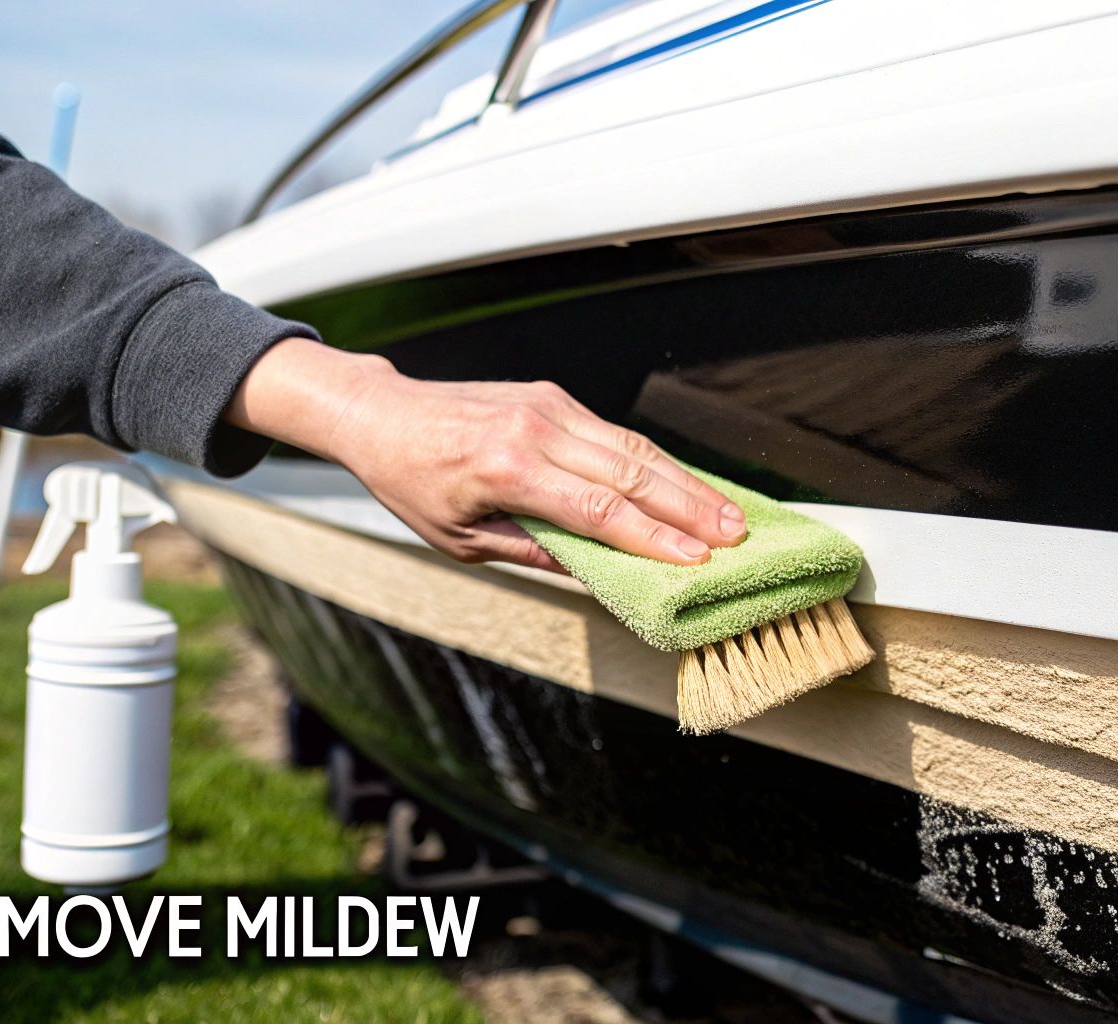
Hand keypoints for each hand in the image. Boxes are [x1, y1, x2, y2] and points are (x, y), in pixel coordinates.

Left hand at [225, 338, 744, 569]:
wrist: (382, 414)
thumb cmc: (414, 484)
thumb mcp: (462, 539)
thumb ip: (533, 552)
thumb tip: (598, 575)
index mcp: (506, 471)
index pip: (598, 510)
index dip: (652, 539)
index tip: (694, 562)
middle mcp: (534, 430)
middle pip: (630, 473)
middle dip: (689, 508)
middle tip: (734, 537)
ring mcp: (548, 406)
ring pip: (632, 447)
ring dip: (685, 482)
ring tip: (726, 514)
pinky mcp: (553, 396)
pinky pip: (615, 433)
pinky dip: (657, 461)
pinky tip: (686, 486)